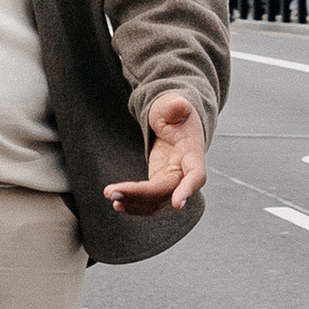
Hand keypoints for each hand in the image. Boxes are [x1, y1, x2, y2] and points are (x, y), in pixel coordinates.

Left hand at [107, 90, 206, 212]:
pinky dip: (134, 204)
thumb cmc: (175, 113)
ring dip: (134, 202)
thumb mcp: (174, 106)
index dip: (188, 189)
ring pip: (156, 201)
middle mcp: (184, 172)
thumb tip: (178, 103)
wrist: (175, 122)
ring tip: (111, 196)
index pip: (196, 175)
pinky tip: (118, 203)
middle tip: (112, 193)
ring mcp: (172, 181)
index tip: (178, 204)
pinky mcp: (159, 183)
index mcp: (192, 153)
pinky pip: (149, 201)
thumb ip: (176, 106)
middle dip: (141, 195)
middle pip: (166, 191)